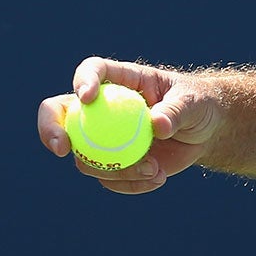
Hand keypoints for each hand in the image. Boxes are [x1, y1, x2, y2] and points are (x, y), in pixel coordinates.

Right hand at [37, 57, 221, 195]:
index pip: (91, 72)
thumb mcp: (193, 103)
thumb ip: (175, 111)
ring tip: (154, 170)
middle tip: (62, 149)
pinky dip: (130, 184)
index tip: (86, 98)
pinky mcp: (113, 162)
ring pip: (84, 156)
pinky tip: (158, 178)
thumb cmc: (198, 104)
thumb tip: (157, 125)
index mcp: (119, 80)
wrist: (204, 132)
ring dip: (113, 170)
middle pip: (60, 113)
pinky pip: (108, 178)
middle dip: (51, 130)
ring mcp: (103, 137)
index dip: (82, 81)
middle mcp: (102, 107)